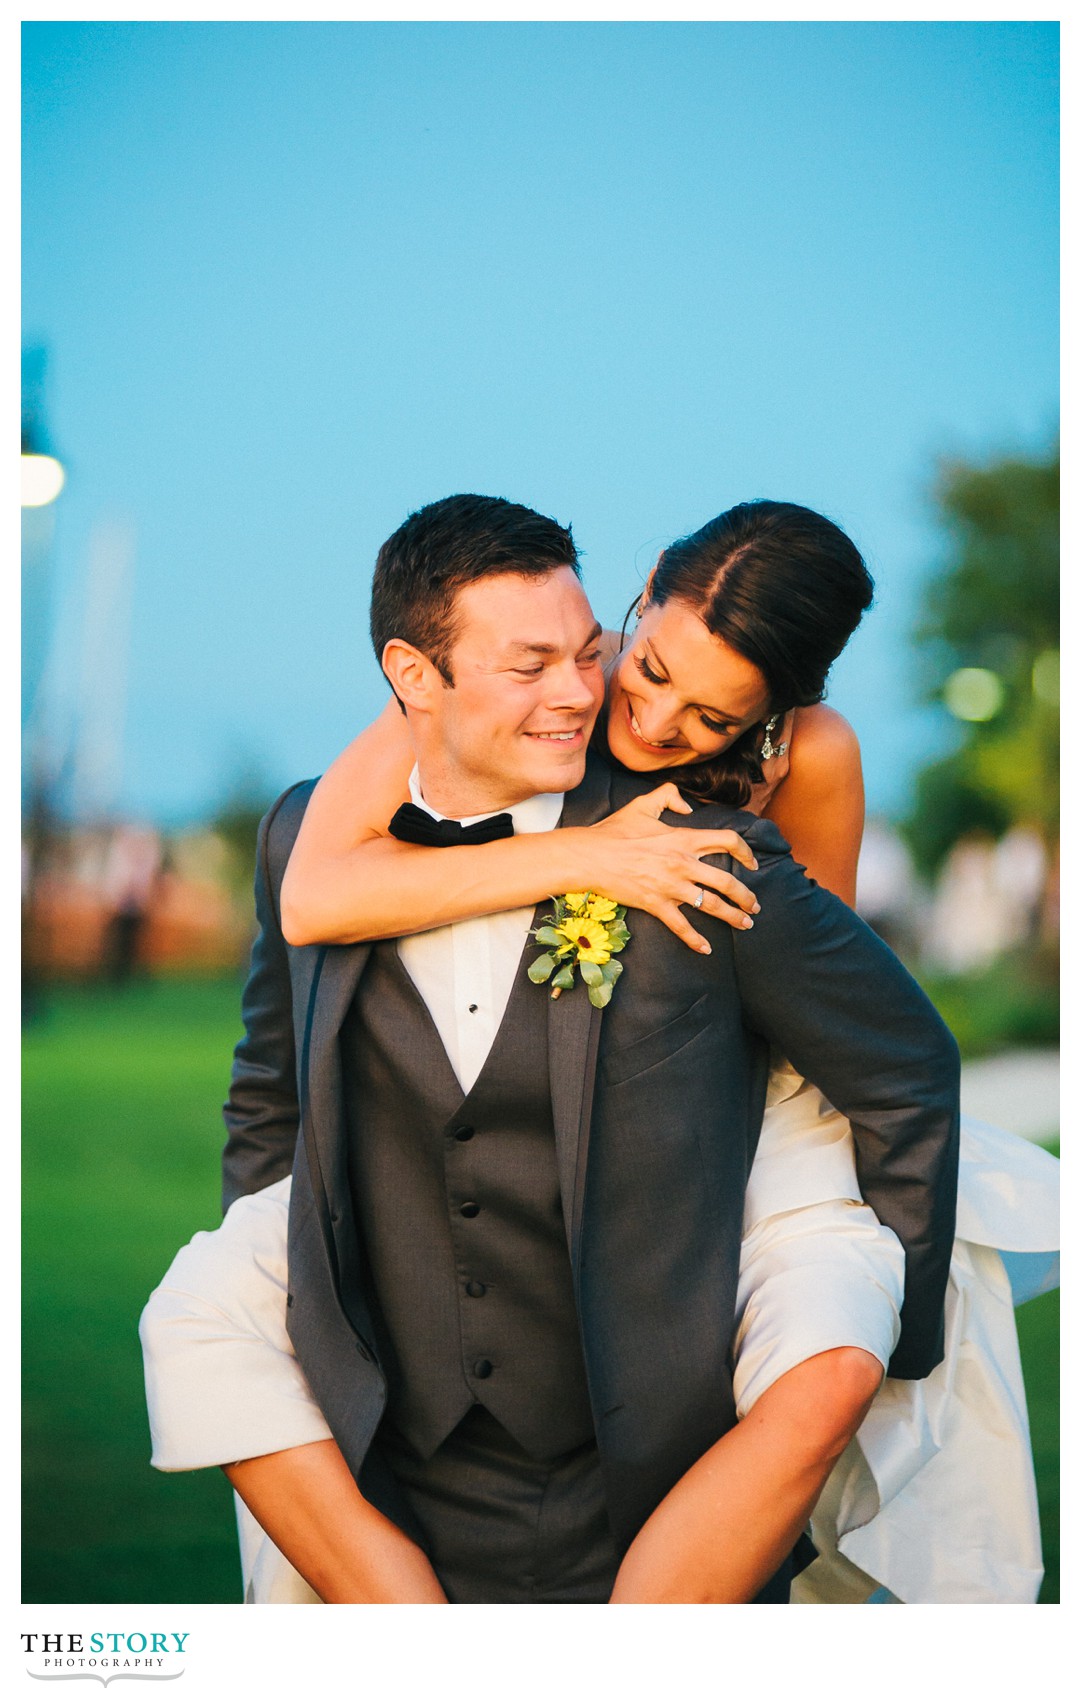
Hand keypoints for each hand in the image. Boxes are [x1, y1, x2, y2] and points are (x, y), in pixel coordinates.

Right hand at [572, 783, 759, 953]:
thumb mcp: (642, 804)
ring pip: (712, 905)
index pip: (727, 841)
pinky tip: (706, 949)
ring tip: (745, 925)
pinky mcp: (656, 904)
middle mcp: (683, 864)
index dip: (745, 852)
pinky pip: (681, 926)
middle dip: (747, 896)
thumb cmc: (614, 830)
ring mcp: (671, 886)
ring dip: (733, 917)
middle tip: (755, 906)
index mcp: (683, 838)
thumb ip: (669, 796)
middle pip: (727, 881)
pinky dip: (695, 940)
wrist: (590, 856)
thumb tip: (688, 806)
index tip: (752, 863)